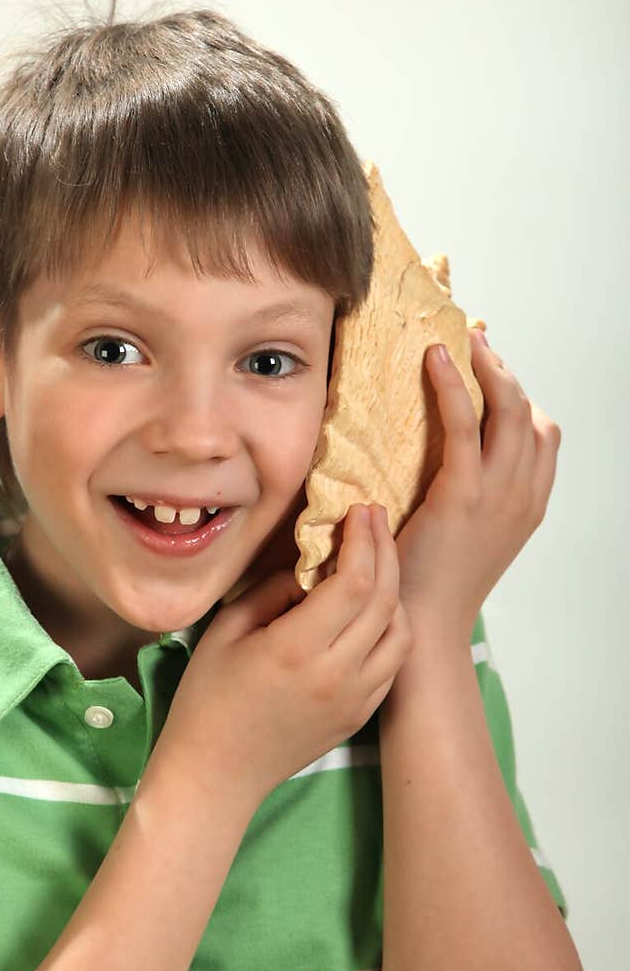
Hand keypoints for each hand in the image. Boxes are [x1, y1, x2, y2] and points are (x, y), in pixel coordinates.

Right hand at [155, 503, 411, 807]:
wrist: (217, 774)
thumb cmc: (208, 699)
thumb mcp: (226, 630)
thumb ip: (273, 590)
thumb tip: (310, 567)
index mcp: (297, 649)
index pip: (354, 581)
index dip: (363, 539)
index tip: (359, 510)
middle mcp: (337, 674)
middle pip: (385, 599)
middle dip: (385, 551)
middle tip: (375, 520)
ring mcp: (355, 699)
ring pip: (401, 632)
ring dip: (395, 590)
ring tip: (376, 564)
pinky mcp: (360, 716)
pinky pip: (393, 662)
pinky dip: (391, 628)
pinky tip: (373, 610)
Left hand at [393, 328, 561, 643]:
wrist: (426, 629)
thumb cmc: (433, 585)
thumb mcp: (467, 536)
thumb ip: (471, 498)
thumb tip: (446, 460)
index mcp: (529, 504)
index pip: (543, 433)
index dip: (520, 395)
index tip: (491, 369)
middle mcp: (524, 494)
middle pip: (529, 412)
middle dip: (503, 370)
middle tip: (474, 342)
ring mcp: (500, 494)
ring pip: (509, 408)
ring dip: (486, 366)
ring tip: (459, 341)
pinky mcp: (463, 494)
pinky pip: (465, 424)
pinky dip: (453, 384)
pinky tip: (434, 360)